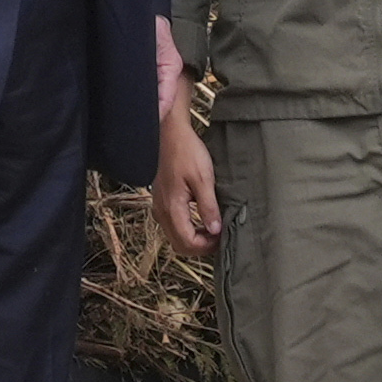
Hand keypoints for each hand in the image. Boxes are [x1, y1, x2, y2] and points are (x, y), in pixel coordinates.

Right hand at [151, 100, 220, 257]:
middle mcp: (161, 210)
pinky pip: (172, 225)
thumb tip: (215, 230)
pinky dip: (187, 229)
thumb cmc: (187, 152)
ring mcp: (159, 206)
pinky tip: (200, 220)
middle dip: (200, 247)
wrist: (170, 134)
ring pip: (174, 236)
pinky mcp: (161, 200)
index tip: (222, 238)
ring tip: (212, 230)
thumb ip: (208, 207)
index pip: (187, 242)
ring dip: (193, 239)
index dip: (206, 246)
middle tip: (219, 238)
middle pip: (179, 244)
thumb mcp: (203, 179)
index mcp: (172, 207)